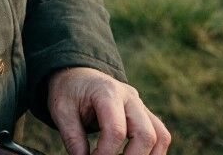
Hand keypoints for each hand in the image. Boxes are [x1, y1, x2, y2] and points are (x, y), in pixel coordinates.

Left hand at [47, 67, 170, 154]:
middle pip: (146, 134)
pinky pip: (160, 135)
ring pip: (160, 135)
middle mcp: (129, 97)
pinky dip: (153, 152)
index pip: (116, 130)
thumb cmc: (70, 92)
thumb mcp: (61, 110)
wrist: (79, 75)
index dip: (106, 154)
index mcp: (107, 92)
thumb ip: (72, 137)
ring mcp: (140, 105)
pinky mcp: (145, 114)